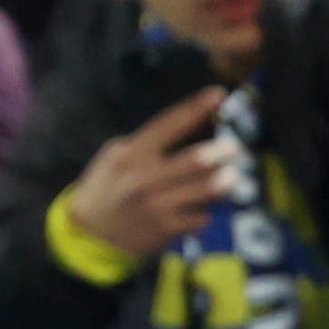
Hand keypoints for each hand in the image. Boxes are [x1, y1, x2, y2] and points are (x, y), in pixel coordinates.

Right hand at [66, 91, 235, 264]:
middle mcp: (145, 177)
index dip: (196, 108)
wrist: (92, 234)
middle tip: (236, 148)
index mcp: (132, 153)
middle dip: (222, 151)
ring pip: (207, 189)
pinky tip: (204, 207)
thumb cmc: (109, 187)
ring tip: (231, 176)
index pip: (169, 124)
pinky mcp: (168, 228)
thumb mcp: (116, 157)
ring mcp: (158, 204)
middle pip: (196, 160)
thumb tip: (192, 124)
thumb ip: (149, 143)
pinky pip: (203, 216)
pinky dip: (209, 210)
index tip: (219, 94)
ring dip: (225, 182)